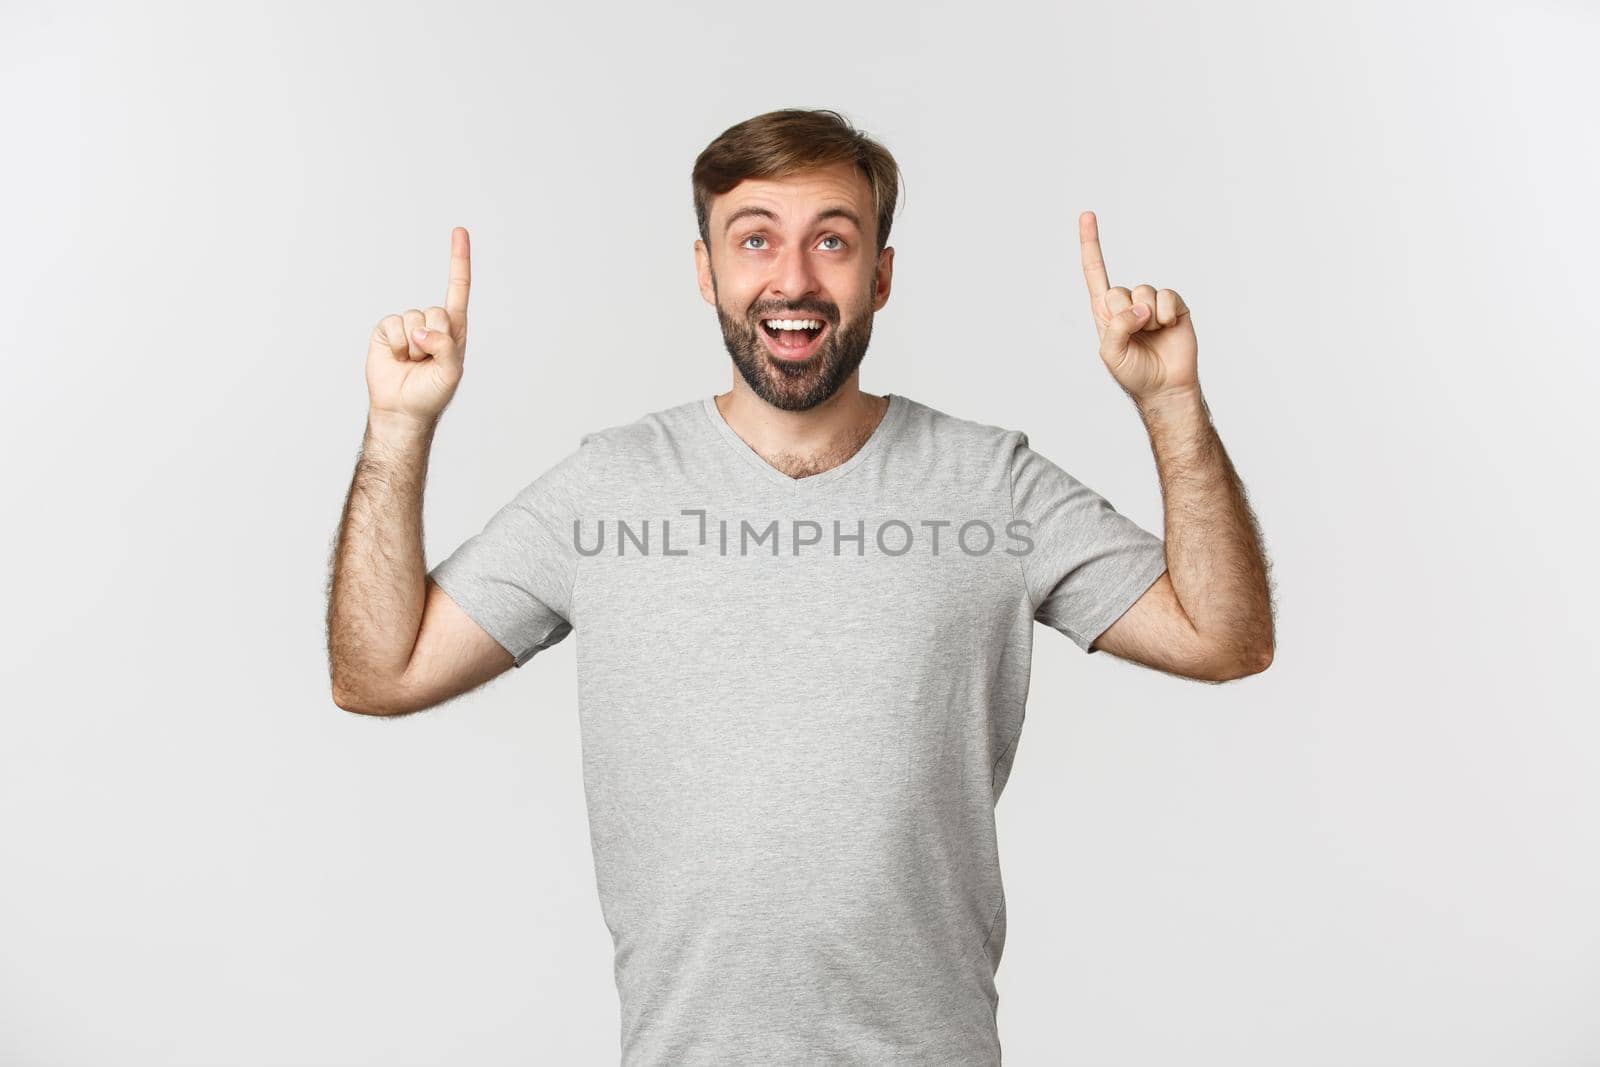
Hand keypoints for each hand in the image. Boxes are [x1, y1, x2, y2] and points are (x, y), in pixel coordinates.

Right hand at [365, 227, 471, 426]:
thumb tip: (422, 331)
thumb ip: (446, 348)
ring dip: (414, 346)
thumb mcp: (451, 372)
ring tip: (413, 363)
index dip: (458, 260)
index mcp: (453, 329)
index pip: (458, 288)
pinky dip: (397, 345)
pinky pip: (393, 325)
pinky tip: (397, 359)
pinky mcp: (387, 331)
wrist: (402, 409)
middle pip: (436, 311)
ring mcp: (408, 326)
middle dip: (434, 338)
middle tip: (428, 361)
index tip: (459, 231)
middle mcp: (431, 323)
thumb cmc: (432, 393)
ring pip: (414, 318)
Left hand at [1079, 211, 1197, 402]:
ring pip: (1144, 291)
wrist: (1165, 386)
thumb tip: (1140, 307)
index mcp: (1106, 312)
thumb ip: (1116, 327)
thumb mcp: (1111, 353)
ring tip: (1152, 334)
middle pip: (1120, 289)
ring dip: (1148, 317)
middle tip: (1136, 335)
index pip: (1095, 272)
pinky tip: (1168, 328)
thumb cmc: (1134, 372)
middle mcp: (1128, 304)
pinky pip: (1168, 296)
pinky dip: (1167, 314)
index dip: (1091, 244)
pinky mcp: (1175, 306)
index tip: (1087, 215)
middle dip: (1126, 315)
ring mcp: (1152, 304)